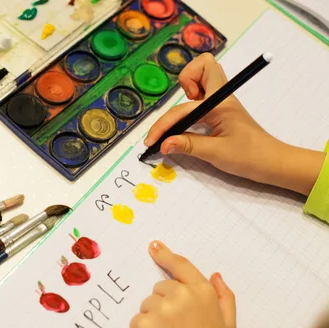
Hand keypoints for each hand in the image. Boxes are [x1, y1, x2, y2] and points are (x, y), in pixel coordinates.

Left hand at [130, 241, 235, 327]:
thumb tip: (215, 275)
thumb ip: (224, 297)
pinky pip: (137, 318)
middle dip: (165, 301)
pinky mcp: (142, 321)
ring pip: (148, 302)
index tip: (154, 246)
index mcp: (203, 292)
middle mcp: (181, 295)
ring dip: (154, 315)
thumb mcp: (228, 325)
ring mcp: (160, 308)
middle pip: (162, 286)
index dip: (165, 254)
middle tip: (176, 327)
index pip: (181, 266)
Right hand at [145, 53, 324, 195]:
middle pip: (205, 64)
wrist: (273, 163)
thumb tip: (163, 144)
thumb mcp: (216, 154)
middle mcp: (221, 98)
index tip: (154, 141)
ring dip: (190, 88)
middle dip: (187, 79)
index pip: (183, 108)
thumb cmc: (250, 157)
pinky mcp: (221, 111)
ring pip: (204, 77)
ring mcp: (221, 103)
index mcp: (220, 105)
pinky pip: (203, 96)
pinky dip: (191, 102)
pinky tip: (187, 123)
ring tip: (183, 117)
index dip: (164, 124)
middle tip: (182, 108)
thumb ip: (188, 146)